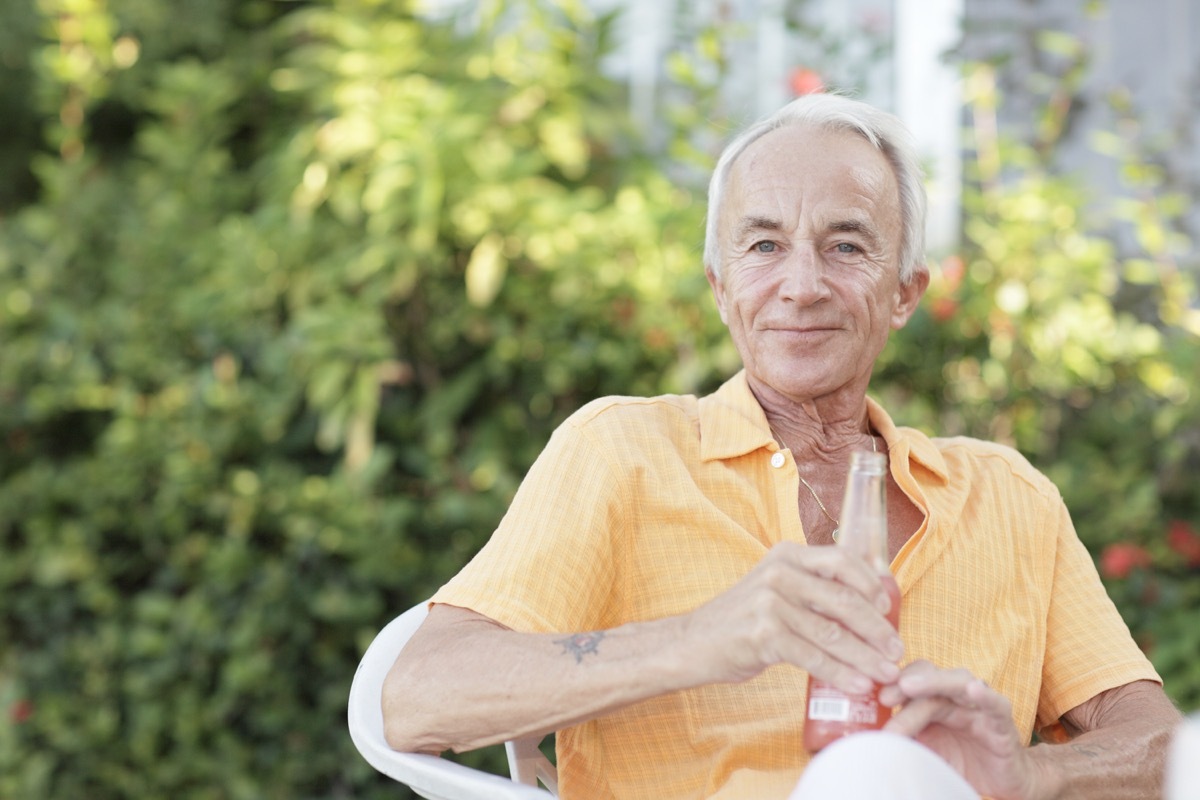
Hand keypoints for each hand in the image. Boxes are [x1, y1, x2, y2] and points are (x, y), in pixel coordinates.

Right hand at [682, 542, 903, 692]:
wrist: (693, 643)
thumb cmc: (741, 620)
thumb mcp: (774, 589)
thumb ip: (810, 589)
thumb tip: (865, 609)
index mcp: (786, 555)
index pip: (841, 560)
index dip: (871, 584)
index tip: (889, 609)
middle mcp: (780, 573)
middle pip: (844, 598)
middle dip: (876, 628)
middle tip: (895, 650)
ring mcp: (770, 603)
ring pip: (833, 632)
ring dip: (865, 656)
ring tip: (886, 673)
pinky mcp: (764, 635)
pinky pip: (813, 656)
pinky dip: (840, 673)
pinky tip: (857, 684)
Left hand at [881, 661, 1050, 799]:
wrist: (1001, 780)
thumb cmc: (958, 761)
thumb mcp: (923, 751)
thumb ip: (901, 741)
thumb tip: (863, 744)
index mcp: (931, 699)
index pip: (909, 679)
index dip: (890, 684)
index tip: (870, 697)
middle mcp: (953, 695)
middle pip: (927, 678)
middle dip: (903, 685)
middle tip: (884, 696)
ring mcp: (977, 703)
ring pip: (956, 682)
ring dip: (932, 682)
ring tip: (909, 686)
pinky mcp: (1001, 719)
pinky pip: (994, 702)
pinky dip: (984, 695)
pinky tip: (974, 689)